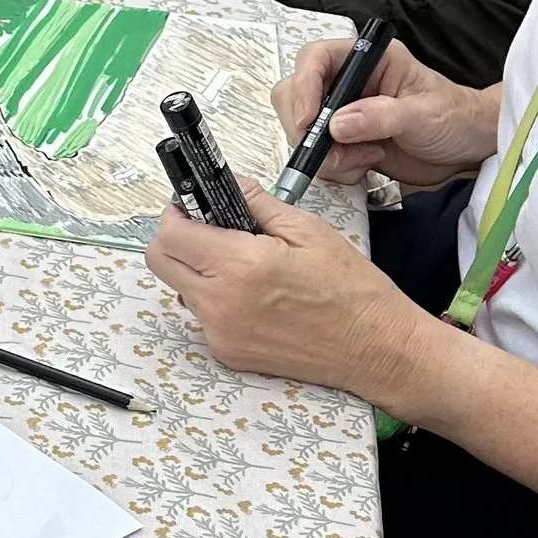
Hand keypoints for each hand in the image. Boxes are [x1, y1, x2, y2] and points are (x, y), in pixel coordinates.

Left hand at [147, 180, 432, 396]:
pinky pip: (202, 316)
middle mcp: (222, 305)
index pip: (171, 234)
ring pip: (180, 288)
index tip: (190, 204)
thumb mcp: (308, 230)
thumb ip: (256, 203)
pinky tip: (253, 293)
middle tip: (208, 227)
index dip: (177, 212)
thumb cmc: (352, 291)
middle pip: (161, 262)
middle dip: (177, 238)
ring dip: (196, 269)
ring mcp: (221, 333)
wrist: (376, 348)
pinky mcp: (227, 353)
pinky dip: (216, 298)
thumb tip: (226, 183)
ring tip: (241, 262)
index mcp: (241, 267)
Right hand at [273, 36, 501, 191]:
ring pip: (302, 131)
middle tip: (331, 149)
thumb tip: (338, 124)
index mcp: (368, 61)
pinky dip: (335, 169)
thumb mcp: (423, 114)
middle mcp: (349, 84)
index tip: (309, 121)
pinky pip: (318, 157)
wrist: (467, 149)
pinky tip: (366, 166)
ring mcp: (343, 115)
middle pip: (295, 95)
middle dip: (307, 128)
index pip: (317, 58)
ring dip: (325, 154)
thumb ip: (381, 116)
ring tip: (365, 158)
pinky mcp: (344, 144)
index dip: (304, 85)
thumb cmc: (455, 118)